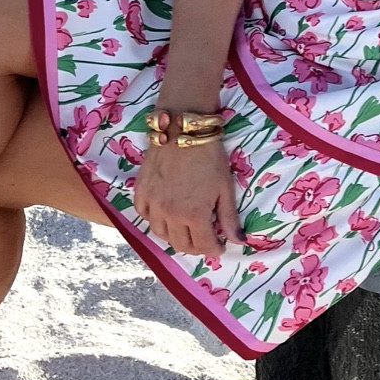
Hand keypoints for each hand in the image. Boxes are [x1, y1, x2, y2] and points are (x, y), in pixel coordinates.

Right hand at [132, 138, 240, 256]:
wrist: (182, 130)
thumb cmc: (208, 157)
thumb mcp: (225, 187)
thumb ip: (229, 217)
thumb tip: (238, 241)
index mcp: (194, 215)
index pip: (204, 246)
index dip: (215, 249)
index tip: (220, 245)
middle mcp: (170, 214)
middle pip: (182, 244)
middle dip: (196, 246)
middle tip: (205, 239)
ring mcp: (153, 204)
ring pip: (161, 234)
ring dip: (175, 236)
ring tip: (186, 229)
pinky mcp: (141, 192)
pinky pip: (145, 216)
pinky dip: (155, 220)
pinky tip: (165, 215)